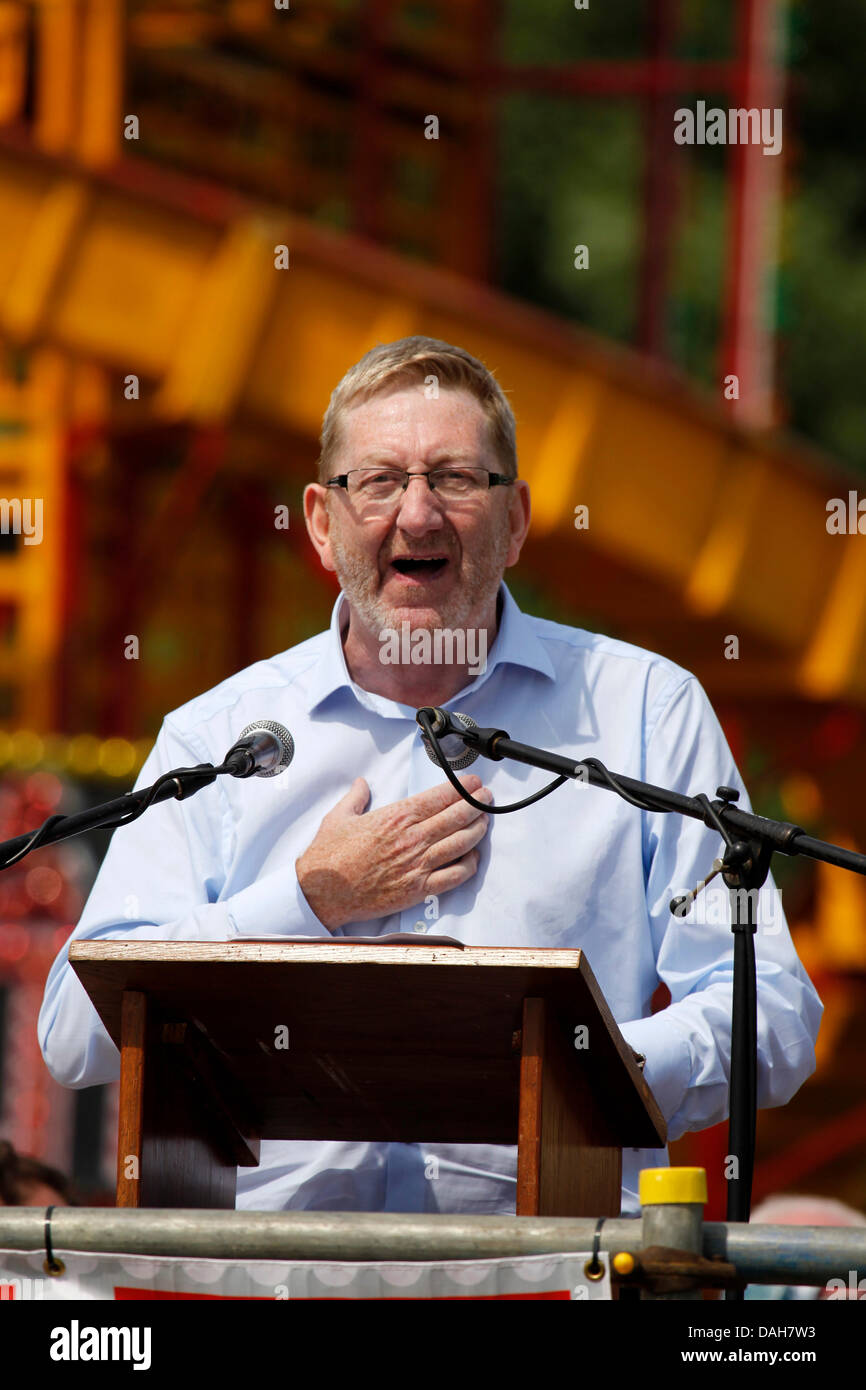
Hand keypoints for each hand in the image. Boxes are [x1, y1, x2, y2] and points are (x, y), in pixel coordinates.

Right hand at [296, 773, 492, 931]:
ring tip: (484, 821)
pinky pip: (455, 876)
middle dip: (478, 804)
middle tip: (487, 797)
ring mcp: (418, 865)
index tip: (474, 782)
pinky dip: (470, 864)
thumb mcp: (339, 816)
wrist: (322, 891)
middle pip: (457, 816)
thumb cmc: (329, 855)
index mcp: (396, 817)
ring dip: (478, 830)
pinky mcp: (419, 889)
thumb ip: (356, 797)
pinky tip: (473, 856)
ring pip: (462, 843)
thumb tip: (362, 783)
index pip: (440, 797)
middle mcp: (412, 838)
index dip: (462, 787)